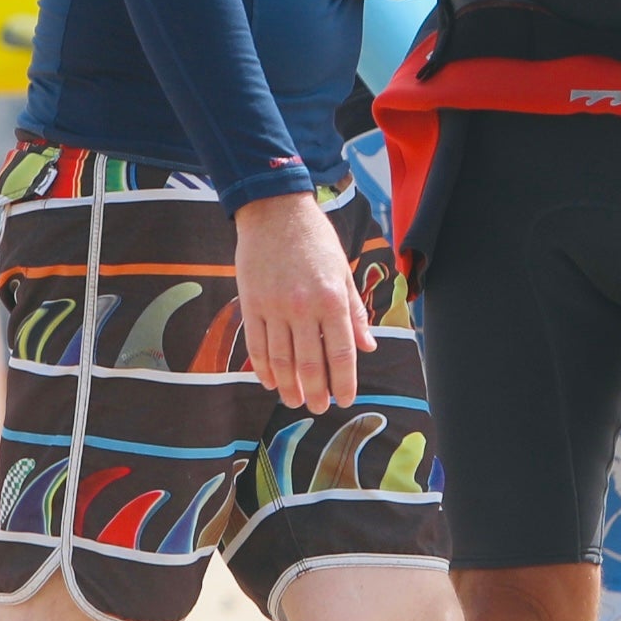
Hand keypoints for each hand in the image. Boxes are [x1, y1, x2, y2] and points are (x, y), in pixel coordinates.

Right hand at [231, 188, 363, 413]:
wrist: (274, 211)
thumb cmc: (315, 240)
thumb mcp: (342, 272)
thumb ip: (355, 313)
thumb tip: (368, 347)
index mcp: (331, 299)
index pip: (341, 353)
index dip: (344, 381)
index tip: (345, 399)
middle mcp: (303, 307)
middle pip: (310, 363)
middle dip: (316, 391)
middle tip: (319, 409)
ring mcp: (274, 307)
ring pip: (281, 360)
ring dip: (289, 386)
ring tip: (294, 401)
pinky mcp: (251, 304)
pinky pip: (257, 345)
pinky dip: (262, 368)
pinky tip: (270, 381)